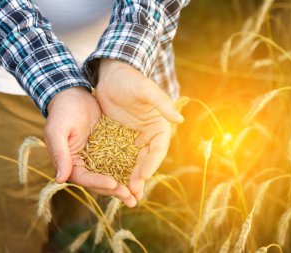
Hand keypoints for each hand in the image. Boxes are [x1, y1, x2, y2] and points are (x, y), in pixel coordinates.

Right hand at [44, 87, 136, 206]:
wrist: (73, 95)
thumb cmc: (62, 111)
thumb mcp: (57, 131)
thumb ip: (60, 154)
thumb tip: (60, 179)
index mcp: (70, 164)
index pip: (84, 178)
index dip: (98, 182)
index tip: (113, 184)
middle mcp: (84, 164)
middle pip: (100, 182)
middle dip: (115, 190)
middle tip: (131, 198)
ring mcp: (97, 158)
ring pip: (111, 175)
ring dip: (124, 185)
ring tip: (138, 195)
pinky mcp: (108, 149)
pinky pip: (119, 161)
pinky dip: (129, 169)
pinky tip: (141, 176)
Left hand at [96, 59, 183, 201]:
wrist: (111, 75)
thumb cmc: (130, 80)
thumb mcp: (146, 90)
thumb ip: (161, 104)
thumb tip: (179, 119)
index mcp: (159, 127)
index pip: (158, 149)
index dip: (152, 163)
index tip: (143, 175)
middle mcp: (148, 136)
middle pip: (146, 160)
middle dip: (140, 176)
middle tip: (133, 192)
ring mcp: (133, 139)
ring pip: (133, 162)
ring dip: (130, 178)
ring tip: (125, 194)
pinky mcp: (119, 139)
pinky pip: (118, 157)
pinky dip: (117, 169)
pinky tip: (111, 181)